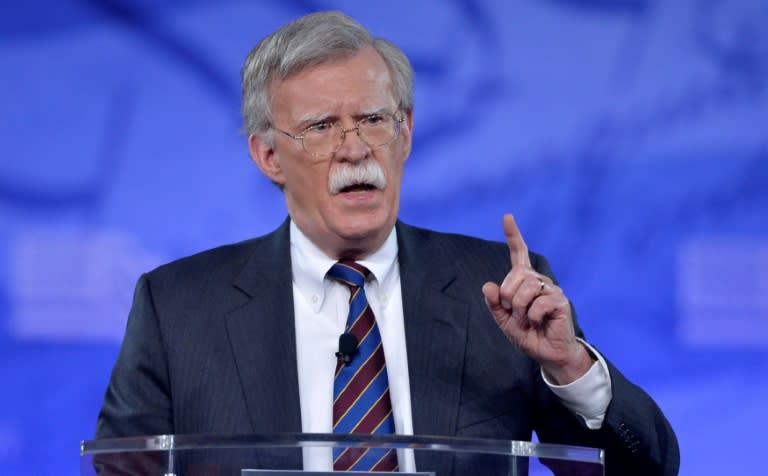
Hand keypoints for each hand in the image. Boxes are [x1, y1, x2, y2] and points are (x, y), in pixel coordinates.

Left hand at [482, 214, 593, 384]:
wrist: (547, 353)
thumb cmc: (528, 334)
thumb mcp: (504, 320)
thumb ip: (494, 303)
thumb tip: (488, 286)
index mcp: (524, 281)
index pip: (519, 253)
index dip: (513, 235)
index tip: (507, 216)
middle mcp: (538, 280)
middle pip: (515, 276)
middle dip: (508, 298)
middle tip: (515, 313)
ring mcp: (551, 289)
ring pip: (525, 289)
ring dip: (519, 309)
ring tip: (527, 320)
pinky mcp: (560, 301)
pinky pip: (538, 303)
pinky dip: (532, 317)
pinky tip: (539, 322)